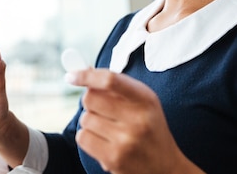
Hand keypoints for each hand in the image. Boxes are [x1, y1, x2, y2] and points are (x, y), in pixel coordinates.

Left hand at [68, 69, 204, 173]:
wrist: (165, 166)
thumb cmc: (149, 128)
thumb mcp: (143, 101)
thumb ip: (117, 85)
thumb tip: (84, 71)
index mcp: (145, 99)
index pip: (110, 81)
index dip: (87, 76)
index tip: (71, 76)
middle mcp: (137, 119)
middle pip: (90, 99)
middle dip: (90, 101)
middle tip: (101, 108)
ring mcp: (125, 141)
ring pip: (85, 119)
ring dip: (90, 121)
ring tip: (107, 128)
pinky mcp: (113, 159)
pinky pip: (82, 138)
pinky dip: (87, 137)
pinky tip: (103, 140)